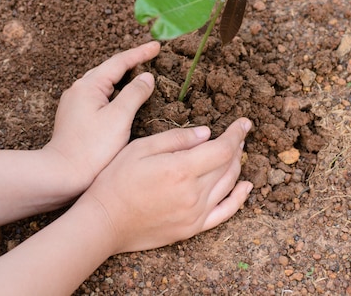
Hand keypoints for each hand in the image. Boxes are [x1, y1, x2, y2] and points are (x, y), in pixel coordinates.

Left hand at [43, 41, 159, 192]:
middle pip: (109, 69)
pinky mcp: (76, 117)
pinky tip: (123, 99)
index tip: (157, 46)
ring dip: (123, 78)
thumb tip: (146, 77)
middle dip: (131, 62)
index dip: (140, 53)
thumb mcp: (119, 118)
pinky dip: (115, 93)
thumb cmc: (92, 148)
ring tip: (140, 74)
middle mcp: (78, 90)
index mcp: (89, 86)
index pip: (119, 62)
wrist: (63, 174)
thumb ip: (135, 93)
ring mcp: (75, 104)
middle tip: (151, 56)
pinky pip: (100, 97)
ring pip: (104, 83)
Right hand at [81, 118, 252, 253]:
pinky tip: (246, 187)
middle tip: (238, 134)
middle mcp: (194, 193)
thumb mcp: (140, 148)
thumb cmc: (116, 181)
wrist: (104, 222)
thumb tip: (207, 133)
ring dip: (237, 165)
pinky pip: (225, 212)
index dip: (236, 133)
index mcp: (181, 170)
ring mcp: (195, 213)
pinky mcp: (192, 228)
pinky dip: (239, 198)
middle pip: (228, 165)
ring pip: (228, 185)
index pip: (222, 148)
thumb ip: (176, 139)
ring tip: (237, 151)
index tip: (244, 122)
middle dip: (236, 146)